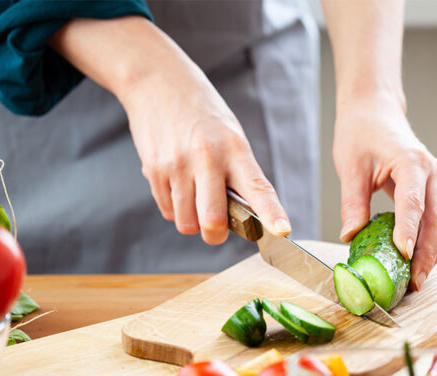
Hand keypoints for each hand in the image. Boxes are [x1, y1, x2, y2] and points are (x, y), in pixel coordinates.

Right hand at [119, 65, 290, 242]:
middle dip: (216, 234)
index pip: (257, 188)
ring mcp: (177, 165)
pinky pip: (167, 211)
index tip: (282, 231)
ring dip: (192, 221)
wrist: (157, 80)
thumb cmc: (203, 115)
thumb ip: (238, 175)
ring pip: (187, 223)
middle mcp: (207, 158)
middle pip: (213, 221)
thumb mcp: (230, 136)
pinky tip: (177, 184)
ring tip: (194, 196)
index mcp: (235, 149)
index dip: (271, 214)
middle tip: (218, 226)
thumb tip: (242, 220)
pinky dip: (175, 209)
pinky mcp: (153, 170)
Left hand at [333, 94, 436, 290]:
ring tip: (415, 280)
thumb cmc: (361, 133)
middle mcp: (433, 173)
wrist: (376, 112)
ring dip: (434, 254)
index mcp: (411, 161)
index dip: (410, 232)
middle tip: (413, 283)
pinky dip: (434, 246)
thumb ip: (352, 203)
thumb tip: (351, 236)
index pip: (414, 202)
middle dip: (427, 255)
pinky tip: (418, 263)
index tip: (404, 256)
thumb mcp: (350, 166)